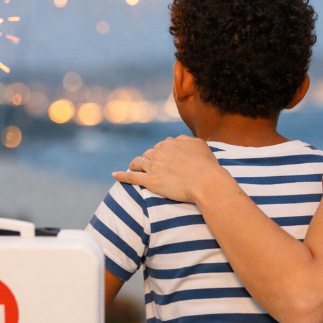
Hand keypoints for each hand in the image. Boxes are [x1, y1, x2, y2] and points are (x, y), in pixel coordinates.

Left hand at [113, 135, 231, 203]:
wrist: (207, 183)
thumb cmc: (207, 165)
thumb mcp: (199, 144)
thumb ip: (185, 139)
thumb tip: (176, 139)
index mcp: (170, 143)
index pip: (161, 145)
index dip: (161, 152)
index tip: (163, 159)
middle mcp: (159, 152)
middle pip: (148, 153)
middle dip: (148, 158)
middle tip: (150, 166)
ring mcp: (153, 167)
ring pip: (137, 163)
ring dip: (134, 164)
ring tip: (131, 167)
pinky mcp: (150, 181)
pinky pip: (131, 177)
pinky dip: (121, 175)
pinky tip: (114, 175)